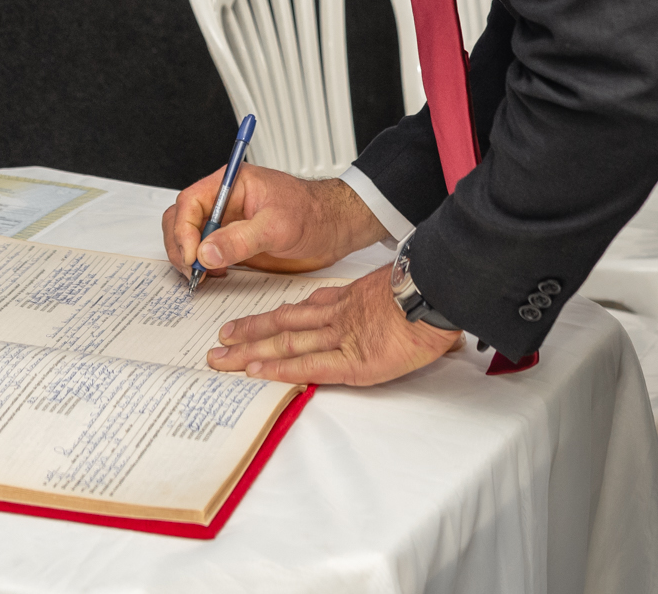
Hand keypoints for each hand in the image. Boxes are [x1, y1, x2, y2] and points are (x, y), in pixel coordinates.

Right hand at [162, 164, 386, 277]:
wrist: (336, 229)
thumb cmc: (314, 214)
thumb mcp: (278, 226)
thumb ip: (240, 239)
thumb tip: (205, 252)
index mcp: (232, 185)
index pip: (190, 202)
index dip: (184, 230)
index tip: (193, 256)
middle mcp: (225, 202)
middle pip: (181, 219)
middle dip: (181, 246)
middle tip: (193, 271)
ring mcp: (228, 224)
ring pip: (190, 237)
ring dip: (188, 258)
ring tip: (202, 276)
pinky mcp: (234, 243)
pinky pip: (206, 254)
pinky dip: (201, 266)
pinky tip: (214, 276)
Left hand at [206, 263, 462, 384]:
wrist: (437, 292)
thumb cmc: (428, 289)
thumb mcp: (400, 286)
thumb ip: (388, 299)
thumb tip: (395, 311)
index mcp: (349, 301)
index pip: (303, 310)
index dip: (275, 317)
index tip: (254, 323)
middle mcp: (337, 317)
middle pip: (283, 325)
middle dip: (249, 333)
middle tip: (220, 340)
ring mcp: (341, 338)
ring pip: (285, 342)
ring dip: (250, 349)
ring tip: (222, 357)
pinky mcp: (351, 362)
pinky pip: (307, 365)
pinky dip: (280, 367)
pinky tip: (256, 371)